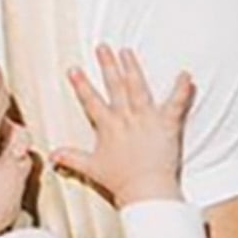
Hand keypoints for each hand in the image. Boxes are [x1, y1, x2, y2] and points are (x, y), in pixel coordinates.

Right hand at [51, 46, 193, 206]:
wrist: (144, 190)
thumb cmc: (120, 181)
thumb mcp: (91, 168)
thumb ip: (71, 158)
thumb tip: (51, 156)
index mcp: (108, 127)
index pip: (91, 101)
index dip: (82, 85)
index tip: (74, 69)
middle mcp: (126, 118)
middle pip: (115, 86)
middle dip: (108, 65)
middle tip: (103, 47)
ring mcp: (146, 119)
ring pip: (138, 87)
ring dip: (132, 68)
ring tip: (127, 51)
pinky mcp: (166, 124)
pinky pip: (176, 104)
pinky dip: (181, 89)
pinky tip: (185, 75)